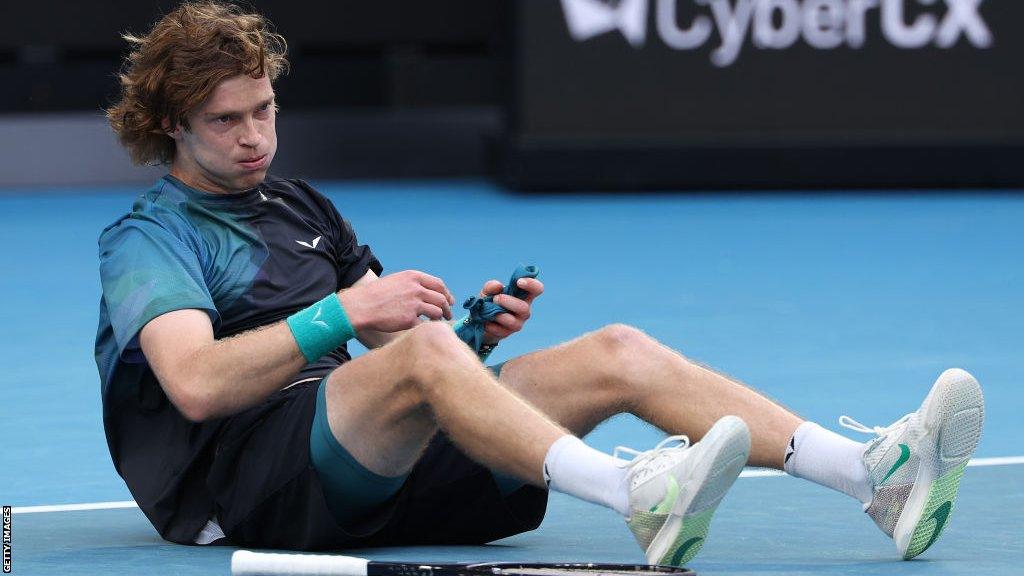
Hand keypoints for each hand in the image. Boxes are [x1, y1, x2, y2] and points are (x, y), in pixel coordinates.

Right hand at [338, 270, 454, 332]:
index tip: (450, 300)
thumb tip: (429, 292)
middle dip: (447, 308)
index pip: (438, 284)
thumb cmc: (376, 294)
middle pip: (441, 298)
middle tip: (448, 314)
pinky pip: (425, 324)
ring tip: (438, 322)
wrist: (361, 306)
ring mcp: (414, 304)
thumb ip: (413, 284)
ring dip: (440, 318)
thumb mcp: (396, 280)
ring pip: (437, 312)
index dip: (446, 293)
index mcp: (413, 277)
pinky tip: (425, 329)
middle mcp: (416, 289)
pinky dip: (427, 327)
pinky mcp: (409, 320)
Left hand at [478, 277, 543, 343]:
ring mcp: (517, 323)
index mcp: (524, 296)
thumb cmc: (489, 301)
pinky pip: (500, 330)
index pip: (537, 289)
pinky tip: (485, 320)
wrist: (480, 320)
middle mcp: (524, 310)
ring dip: (499, 314)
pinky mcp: (507, 333)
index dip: (532, 284)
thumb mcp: (488, 291)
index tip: (518, 282)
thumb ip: (491, 286)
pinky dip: (490, 324)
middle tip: (496, 298)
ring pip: (512, 322)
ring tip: (489, 309)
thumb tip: (498, 285)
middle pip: (524, 308)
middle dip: (508, 302)